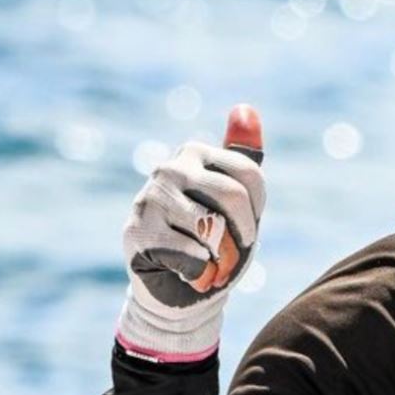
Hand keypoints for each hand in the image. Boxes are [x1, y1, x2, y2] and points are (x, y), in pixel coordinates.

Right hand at [115, 104, 265, 361]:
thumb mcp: (235, 200)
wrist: (175, 287)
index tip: (246, 229)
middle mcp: (170, 168)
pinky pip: (192, 255)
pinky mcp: (138, 233)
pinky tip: (190, 274)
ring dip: (222, 260)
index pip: (250, 175)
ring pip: (212, 229)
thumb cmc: (211, 239)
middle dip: (243, 236)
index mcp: (195, 152)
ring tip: (213, 266)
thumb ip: (243, 158)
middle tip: (234, 255)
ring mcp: (150, 199)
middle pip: (233, 197)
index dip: (257, 212)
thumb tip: (245, 107)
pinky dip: (202, 274)